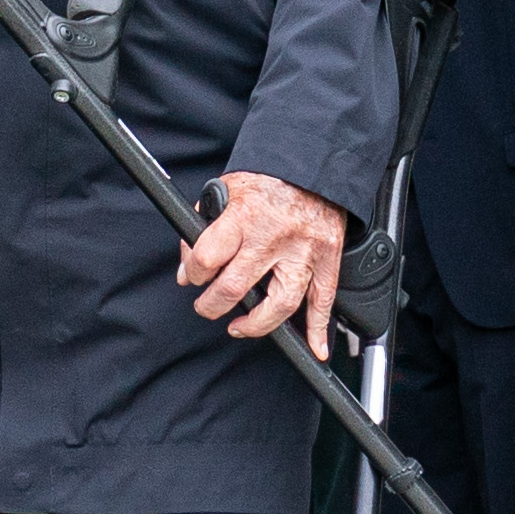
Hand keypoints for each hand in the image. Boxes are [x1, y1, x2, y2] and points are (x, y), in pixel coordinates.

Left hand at [178, 170, 350, 352]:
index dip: (193, 272)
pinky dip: (318, 329)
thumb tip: (188, 267)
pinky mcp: (327, 260)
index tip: (192, 275)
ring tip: (240, 326)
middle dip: (212, 305)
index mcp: (244, 216)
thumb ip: (204, 226)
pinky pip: (323, 301)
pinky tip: (314, 347)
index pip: (207, 256)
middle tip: (206, 306)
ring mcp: (303, 252)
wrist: (315, 166)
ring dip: (256, 325)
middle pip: (235, 288)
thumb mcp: (227, 190)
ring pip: (280, 304)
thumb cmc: (270, 179)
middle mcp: (273, 237)